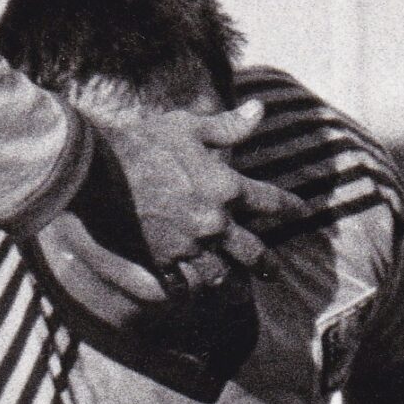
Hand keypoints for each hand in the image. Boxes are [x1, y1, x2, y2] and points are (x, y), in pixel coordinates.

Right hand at [66, 97, 301, 290]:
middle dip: (266, 264)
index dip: (291, 207)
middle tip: (274, 273)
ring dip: (230, 282)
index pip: (270, 201)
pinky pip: (182, 284)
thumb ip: (229, 126)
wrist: (99, 170)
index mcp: (226, 188)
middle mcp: (214, 223)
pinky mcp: (161, 260)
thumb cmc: (144, 142)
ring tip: (235, 289)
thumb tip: (259, 110)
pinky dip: (188, 290)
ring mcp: (188, 246)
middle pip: (252, 252)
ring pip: (219, 275)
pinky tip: (190, 293)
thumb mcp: (189, 126)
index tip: (304, 212)